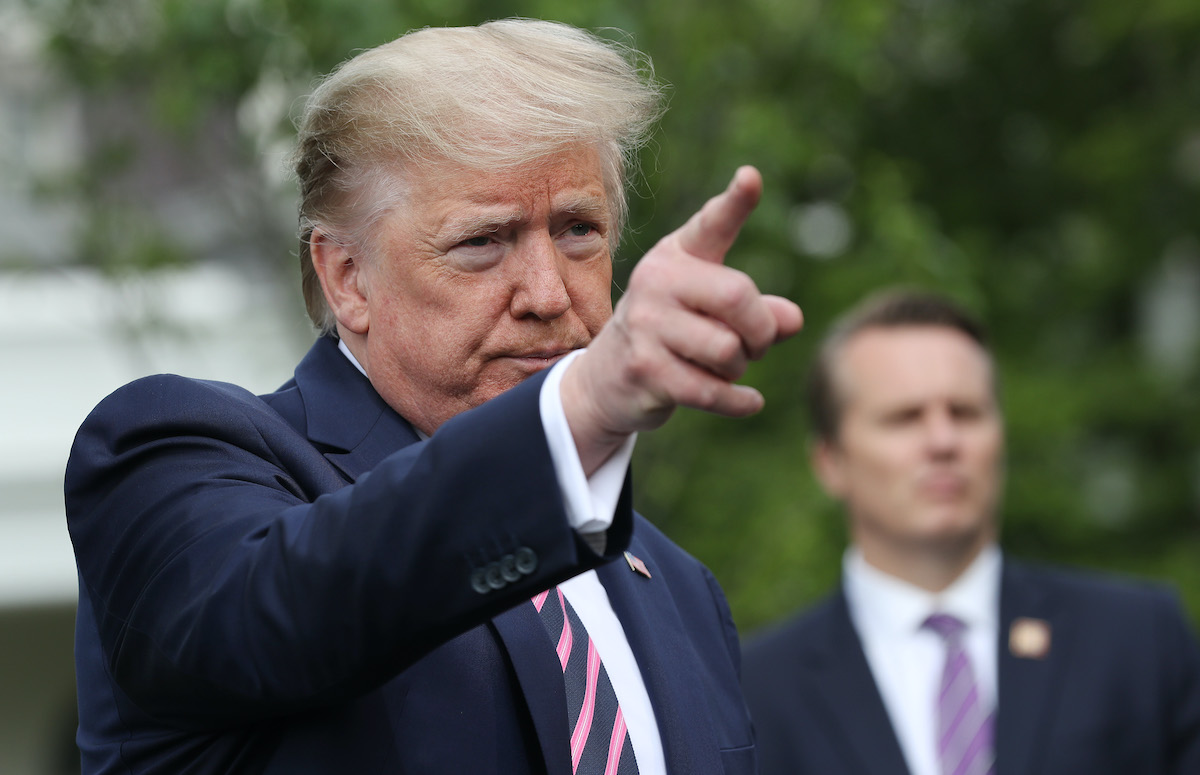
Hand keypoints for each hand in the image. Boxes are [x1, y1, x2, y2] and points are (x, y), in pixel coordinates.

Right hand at [561, 166, 803, 472]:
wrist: (609, 379)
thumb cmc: (675, 334)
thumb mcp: (714, 313)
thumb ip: (759, 310)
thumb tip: (791, 320)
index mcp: (677, 255)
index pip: (712, 224)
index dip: (735, 202)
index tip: (752, 178)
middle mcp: (656, 281)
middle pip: (738, 298)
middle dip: (761, 330)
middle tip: (758, 345)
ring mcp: (646, 325)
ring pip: (727, 350)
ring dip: (740, 368)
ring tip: (726, 367)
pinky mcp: (644, 369)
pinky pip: (712, 390)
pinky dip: (739, 402)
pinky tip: (749, 402)